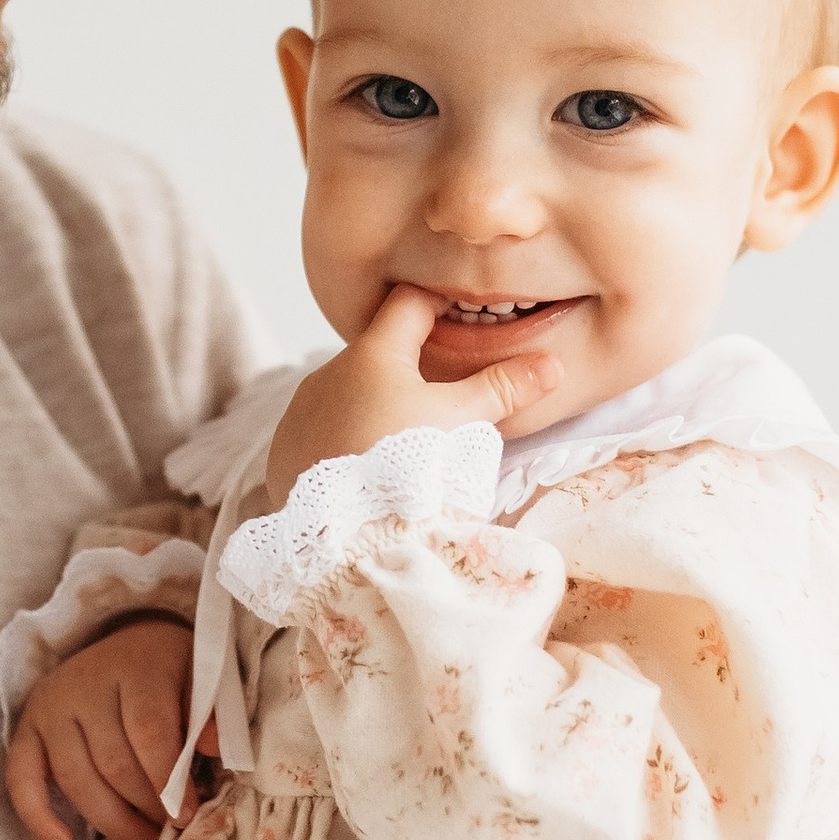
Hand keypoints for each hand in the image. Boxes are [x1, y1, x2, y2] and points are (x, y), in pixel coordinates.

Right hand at [4, 616, 199, 839]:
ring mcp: (50, 708)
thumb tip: (215, 748)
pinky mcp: (26, 729)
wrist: (127, 641)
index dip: (167, 779)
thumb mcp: (201, 677)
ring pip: (76, 779)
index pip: (147, 730)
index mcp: (134, 667)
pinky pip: (21, 778)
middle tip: (171, 836)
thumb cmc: (170, 670)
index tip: (187, 816)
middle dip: (145, 809)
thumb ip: (211, 712)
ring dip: (112, 823)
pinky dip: (37, 816)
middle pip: (112, 762)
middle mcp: (84, 685)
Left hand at [262, 286, 571, 514]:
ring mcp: (301, 411)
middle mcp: (328, 372)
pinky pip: (320, 429)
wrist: (348, 536)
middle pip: (378, 352)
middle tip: (445, 391)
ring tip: (406, 436)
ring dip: (374, 403)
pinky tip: (366, 463)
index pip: (410, 303)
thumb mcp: (465, 422)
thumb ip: (505, 388)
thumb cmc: (410, 465)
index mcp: (373, 352)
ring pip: (348, 392)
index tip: (463, 322)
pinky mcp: (286, 449)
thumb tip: (553, 364)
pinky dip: (344, 437)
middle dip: (410, 364)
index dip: (441, 307)